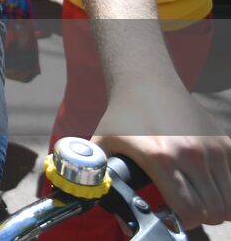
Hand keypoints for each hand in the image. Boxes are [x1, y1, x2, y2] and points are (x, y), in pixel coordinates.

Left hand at [96, 94, 230, 227]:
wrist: (147, 81)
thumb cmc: (123, 114)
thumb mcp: (103, 142)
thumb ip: (96, 170)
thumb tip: (86, 194)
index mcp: (161, 158)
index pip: (191, 211)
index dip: (183, 222)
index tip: (174, 218)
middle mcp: (191, 154)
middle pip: (212, 209)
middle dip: (199, 217)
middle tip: (185, 210)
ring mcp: (211, 148)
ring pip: (228, 199)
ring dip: (214, 205)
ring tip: (196, 200)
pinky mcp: (224, 142)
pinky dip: (224, 188)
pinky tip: (205, 184)